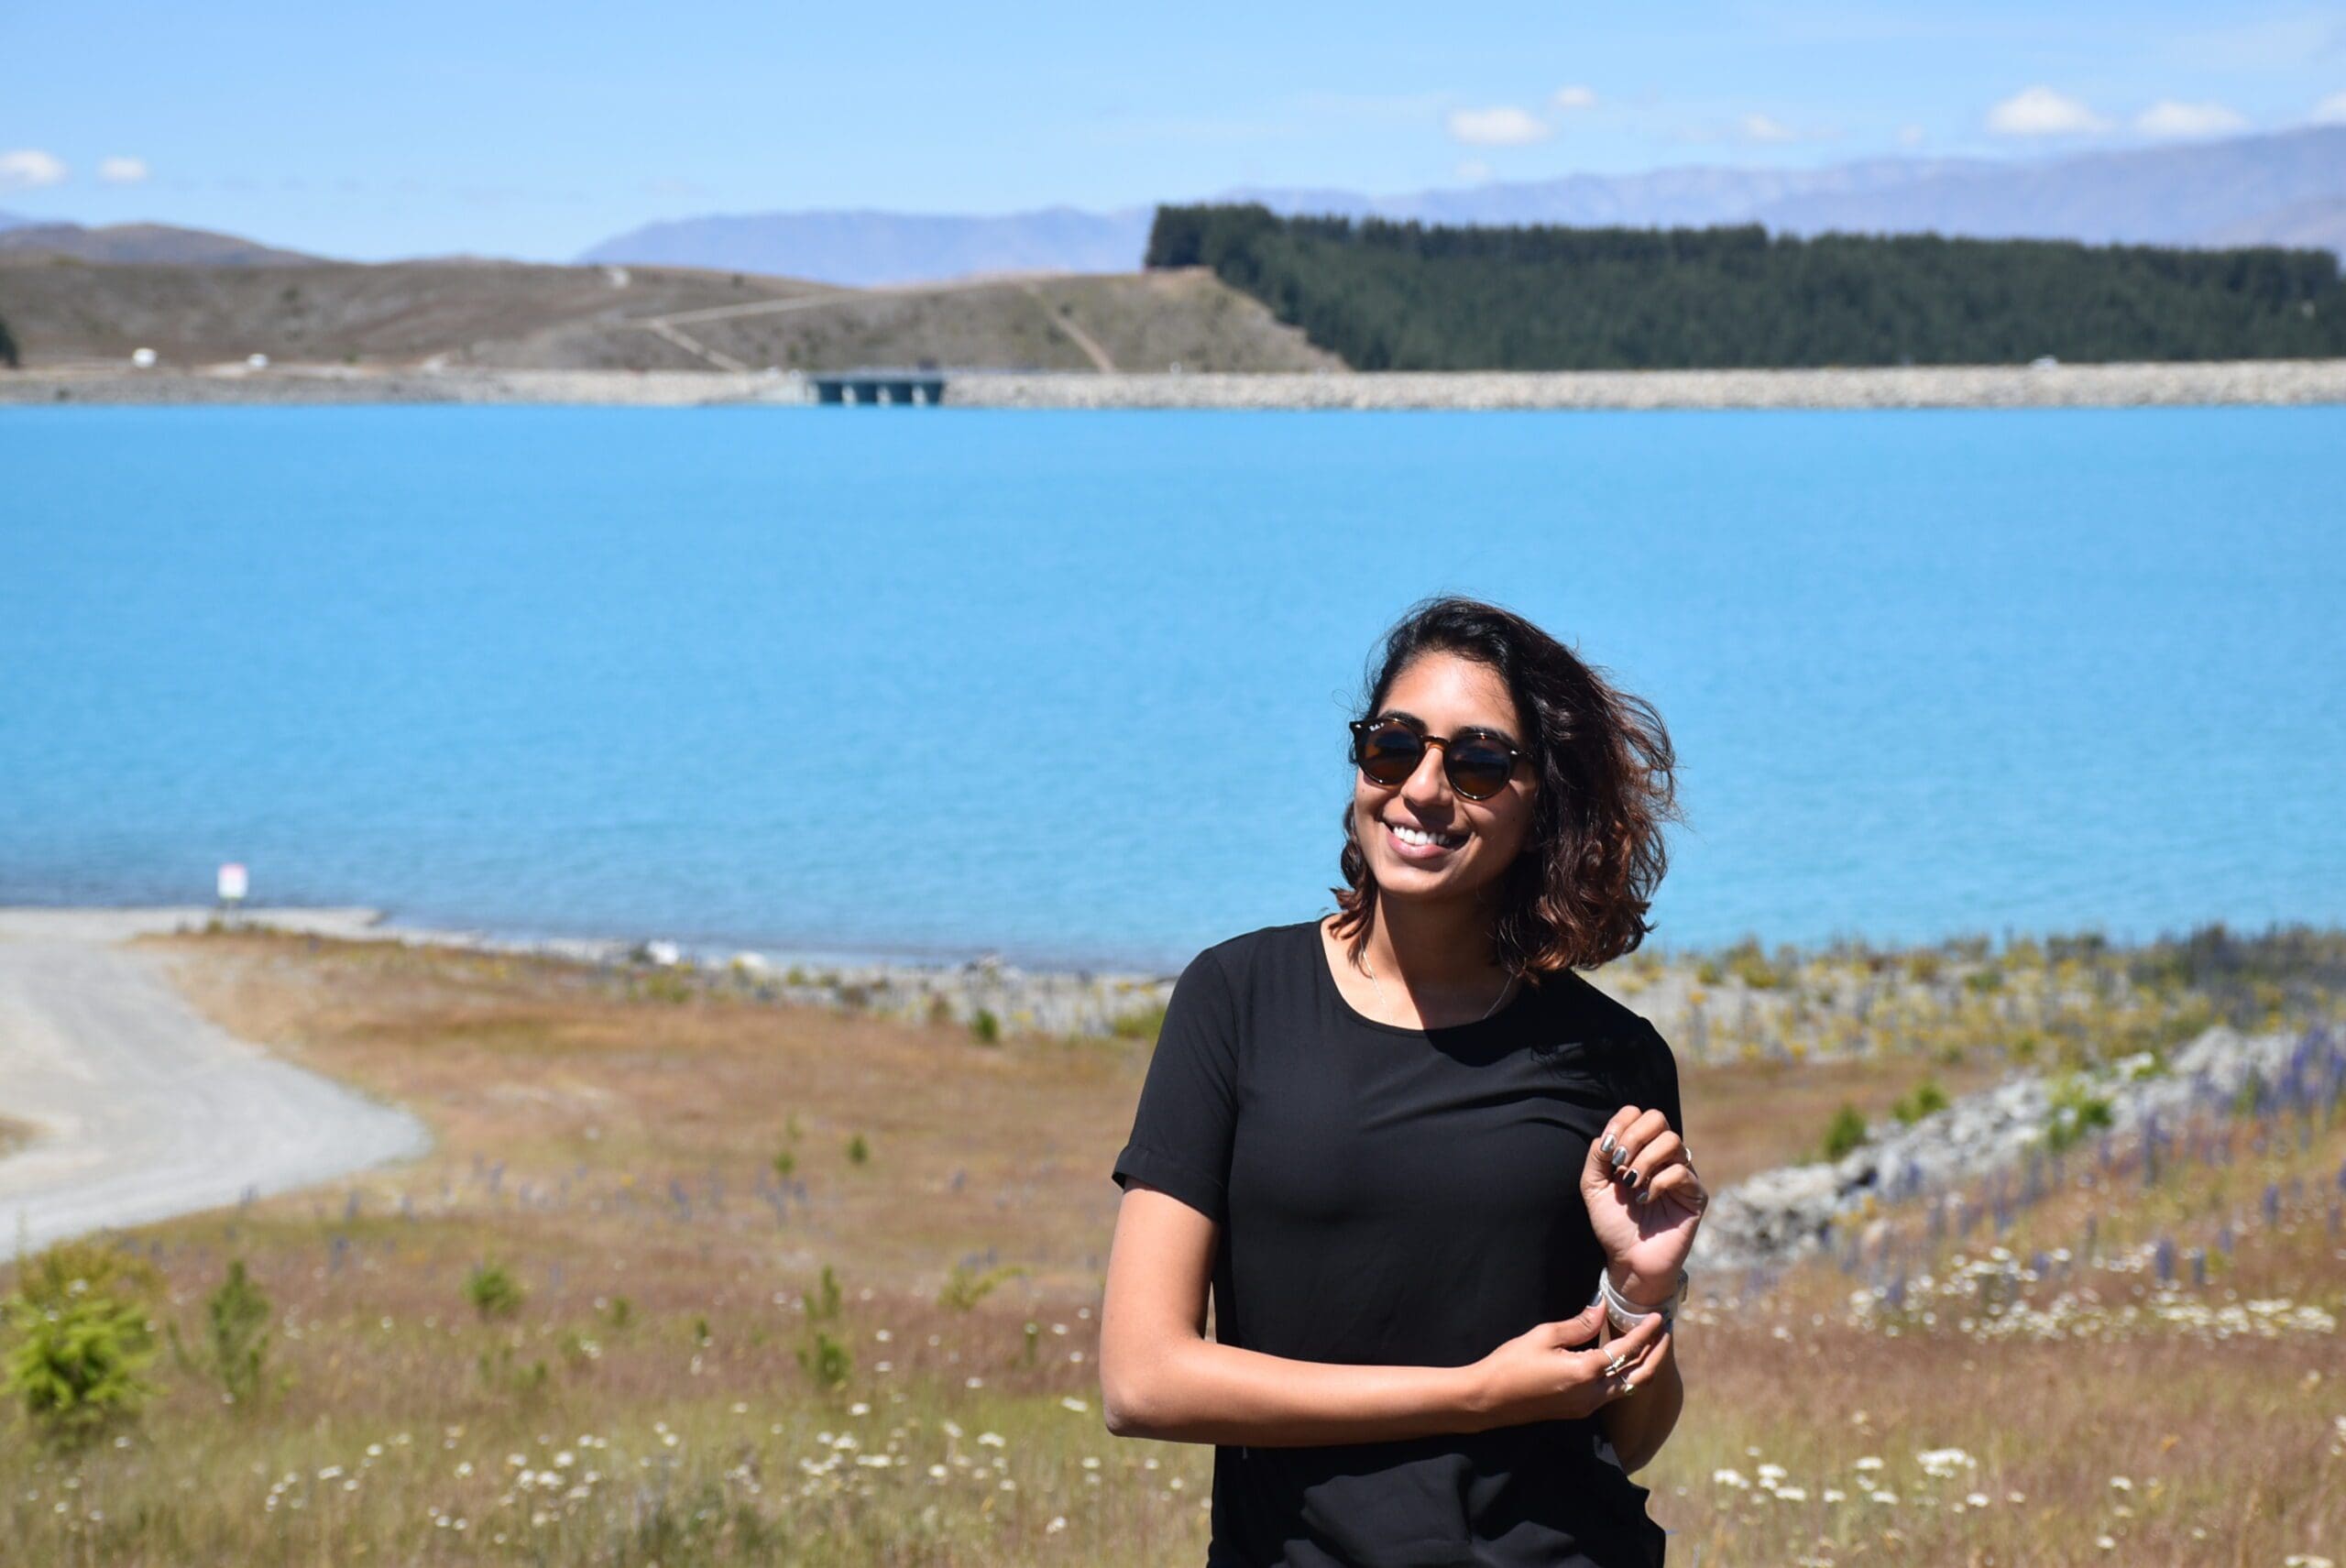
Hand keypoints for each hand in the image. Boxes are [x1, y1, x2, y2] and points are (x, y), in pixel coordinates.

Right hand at [1465, 1302, 1671, 1431]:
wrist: (1489, 1399)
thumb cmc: (1512, 1362)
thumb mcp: (1544, 1335)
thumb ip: (1579, 1324)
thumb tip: (1603, 1308)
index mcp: (1586, 1371)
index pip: (1626, 1350)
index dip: (1645, 1332)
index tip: (1658, 1316)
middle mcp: (1593, 1393)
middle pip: (1640, 1376)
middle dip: (1656, 1353)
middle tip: (1664, 1331)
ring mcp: (1587, 1406)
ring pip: (1628, 1387)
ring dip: (1643, 1366)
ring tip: (1649, 1344)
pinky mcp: (1579, 1411)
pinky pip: (1612, 1392)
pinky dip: (1624, 1374)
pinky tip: (1621, 1359)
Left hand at [1581, 1104, 1705, 1302]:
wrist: (1629, 1260)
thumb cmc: (1613, 1224)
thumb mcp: (1593, 1187)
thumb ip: (1596, 1158)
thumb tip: (1608, 1137)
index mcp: (1638, 1150)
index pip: (1637, 1114)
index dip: (1621, 1123)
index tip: (1608, 1151)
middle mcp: (1662, 1157)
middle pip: (1658, 1118)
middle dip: (1634, 1136)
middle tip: (1620, 1163)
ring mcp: (1681, 1174)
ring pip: (1672, 1141)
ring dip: (1646, 1159)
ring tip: (1632, 1183)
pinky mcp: (1695, 1195)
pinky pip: (1682, 1172)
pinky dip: (1658, 1183)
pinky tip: (1645, 1199)